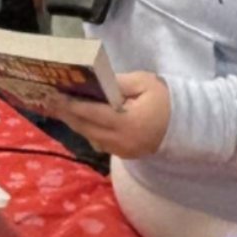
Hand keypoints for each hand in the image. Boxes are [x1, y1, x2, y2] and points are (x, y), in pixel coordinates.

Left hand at [33, 70, 170, 159]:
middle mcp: (122, 141)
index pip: (93, 114)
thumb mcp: (144, 83)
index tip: (55, 95)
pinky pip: (99, 142)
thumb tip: (93, 82)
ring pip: (90, 136)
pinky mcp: (123, 154)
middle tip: (49, 100)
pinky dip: (87, 130)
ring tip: (59, 108)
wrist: (187, 126)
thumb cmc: (166, 100)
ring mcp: (122, 151)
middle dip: (67, 114)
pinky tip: (78, 118)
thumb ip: (118, 83)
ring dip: (74, 122)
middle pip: (86, 127)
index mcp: (128, 123)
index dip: (72, 105)